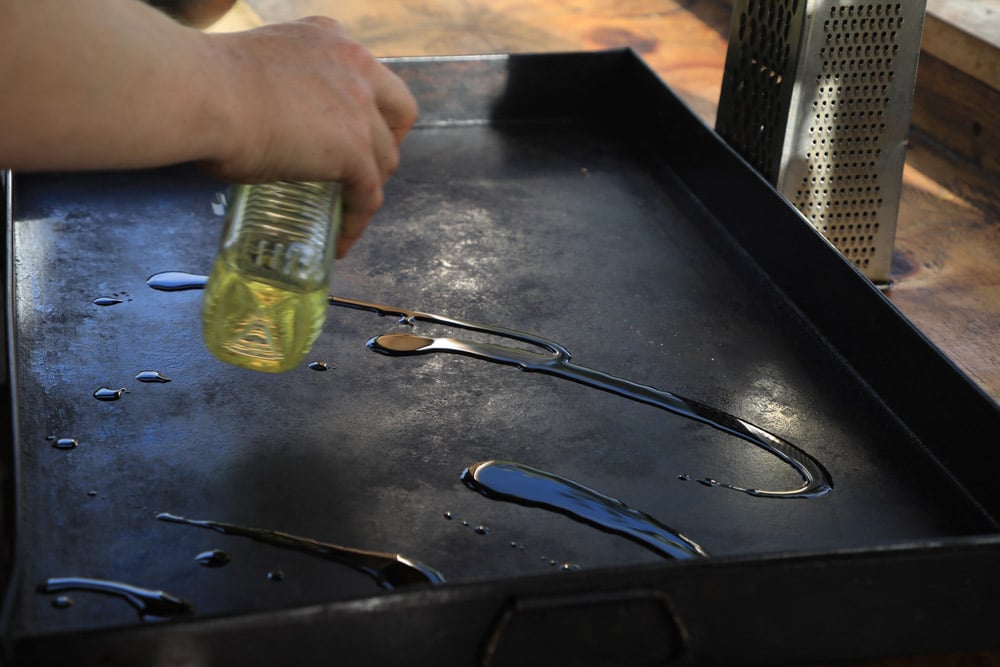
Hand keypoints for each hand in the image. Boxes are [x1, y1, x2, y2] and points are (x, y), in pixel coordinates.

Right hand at [206, 17, 417, 256]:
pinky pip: (368, 195)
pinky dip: (356, 221)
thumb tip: (262, 130)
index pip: (369, 76)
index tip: (352, 130)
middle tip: (364, 169)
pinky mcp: (354, 150)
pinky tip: (339, 240)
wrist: (201, 92)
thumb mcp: (257, 73)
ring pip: (385, 158)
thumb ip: (279, 94)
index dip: (368, 108)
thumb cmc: (204, 84)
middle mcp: (355, 65)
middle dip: (388, 142)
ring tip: (346, 209)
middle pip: (398, 111)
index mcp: (330, 37)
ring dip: (370, 185)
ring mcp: (359, 109)